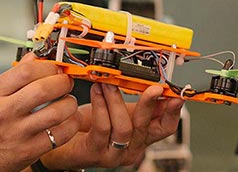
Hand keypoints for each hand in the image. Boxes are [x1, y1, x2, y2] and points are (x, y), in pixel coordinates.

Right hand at [0, 53, 81, 171]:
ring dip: (69, 103)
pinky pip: (61, 135)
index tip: (55, 68)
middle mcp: (4, 112)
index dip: (47, 66)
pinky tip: (68, 120)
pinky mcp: (30, 151)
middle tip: (66, 82)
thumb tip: (34, 57)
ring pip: (56, 112)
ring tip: (68, 101)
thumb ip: (14, 75)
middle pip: (43, 89)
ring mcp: (17, 133)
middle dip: (62, 82)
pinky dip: (71, 124)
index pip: (26, 71)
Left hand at [41, 83, 183, 169]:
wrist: (61, 141)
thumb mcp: (117, 111)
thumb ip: (134, 102)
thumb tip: (153, 83)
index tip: (176, 94)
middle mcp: (131, 148)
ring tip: (107, 82)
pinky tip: (96, 91)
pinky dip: (100, 106)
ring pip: (124, 127)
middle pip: (148, 128)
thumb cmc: (88, 125)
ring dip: (116, 100)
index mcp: (140, 137)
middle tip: (151, 86)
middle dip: (150, 103)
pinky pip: (102, 128)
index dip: (173, 112)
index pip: (165, 128)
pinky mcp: (94, 153)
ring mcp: (113, 154)